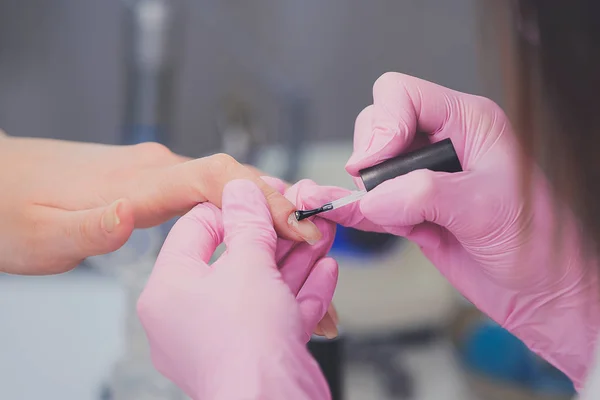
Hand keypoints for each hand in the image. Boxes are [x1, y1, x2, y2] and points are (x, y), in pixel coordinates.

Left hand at [0, 135, 320, 273]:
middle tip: (316, 247)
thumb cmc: (13, 210)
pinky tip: (257, 239)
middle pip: (236, 181)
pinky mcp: (157, 187)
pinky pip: (213, 198)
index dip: (263, 199)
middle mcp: (157, 170)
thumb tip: (128, 216)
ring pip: (230, 189)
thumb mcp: (42, 235)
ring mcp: (159, 176)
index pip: (217, 179)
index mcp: (141, 180)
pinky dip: (244, 217)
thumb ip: (88, 227)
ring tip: (299, 251)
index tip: (298, 225)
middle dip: (281, 209)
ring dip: (267, 216)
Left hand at [137, 179, 335, 399]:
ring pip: (262, 285)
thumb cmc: (245, 345)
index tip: (262, 196)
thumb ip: (247, 222)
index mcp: (170, 290)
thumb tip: (240, 190)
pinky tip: (325, 268)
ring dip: (296, 258)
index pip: (196, 229)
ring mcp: (225, 337)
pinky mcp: (256, 354)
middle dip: (275, 234)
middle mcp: (191, 315)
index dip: (232, 207)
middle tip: (298, 212)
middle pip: (235, 258)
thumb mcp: (247, 264)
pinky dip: (303, 290)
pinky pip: (278, 313)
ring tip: (320, 232)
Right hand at [295, 72, 599, 386]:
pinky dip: (348, 206)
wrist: (540, 292)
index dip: (382, 124)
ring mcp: (423, 178)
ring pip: (369, 165)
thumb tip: (371, 196)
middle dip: (371, 158)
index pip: (402, 95)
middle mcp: (442, 143)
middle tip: (380, 188)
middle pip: (377, 125)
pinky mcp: (410, 210)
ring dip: (357, 186)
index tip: (376, 163)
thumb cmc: (536, 244)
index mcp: (469, 123)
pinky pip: (368, 202)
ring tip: (361, 209)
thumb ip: (424, 194)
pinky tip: (328, 208)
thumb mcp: (485, 208)